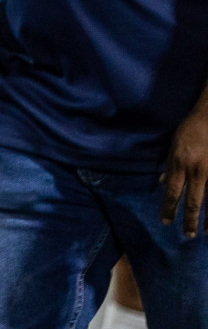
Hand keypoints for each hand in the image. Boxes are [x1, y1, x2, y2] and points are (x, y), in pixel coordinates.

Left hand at [161, 102, 207, 236]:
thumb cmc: (191, 130)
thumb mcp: (174, 146)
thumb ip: (169, 166)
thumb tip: (163, 184)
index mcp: (181, 164)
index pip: (172, 192)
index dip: (169, 208)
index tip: (166, 222)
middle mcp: (197, 171)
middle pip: (193, 201)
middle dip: (189, 220)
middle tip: (188, 235)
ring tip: (206, 233)